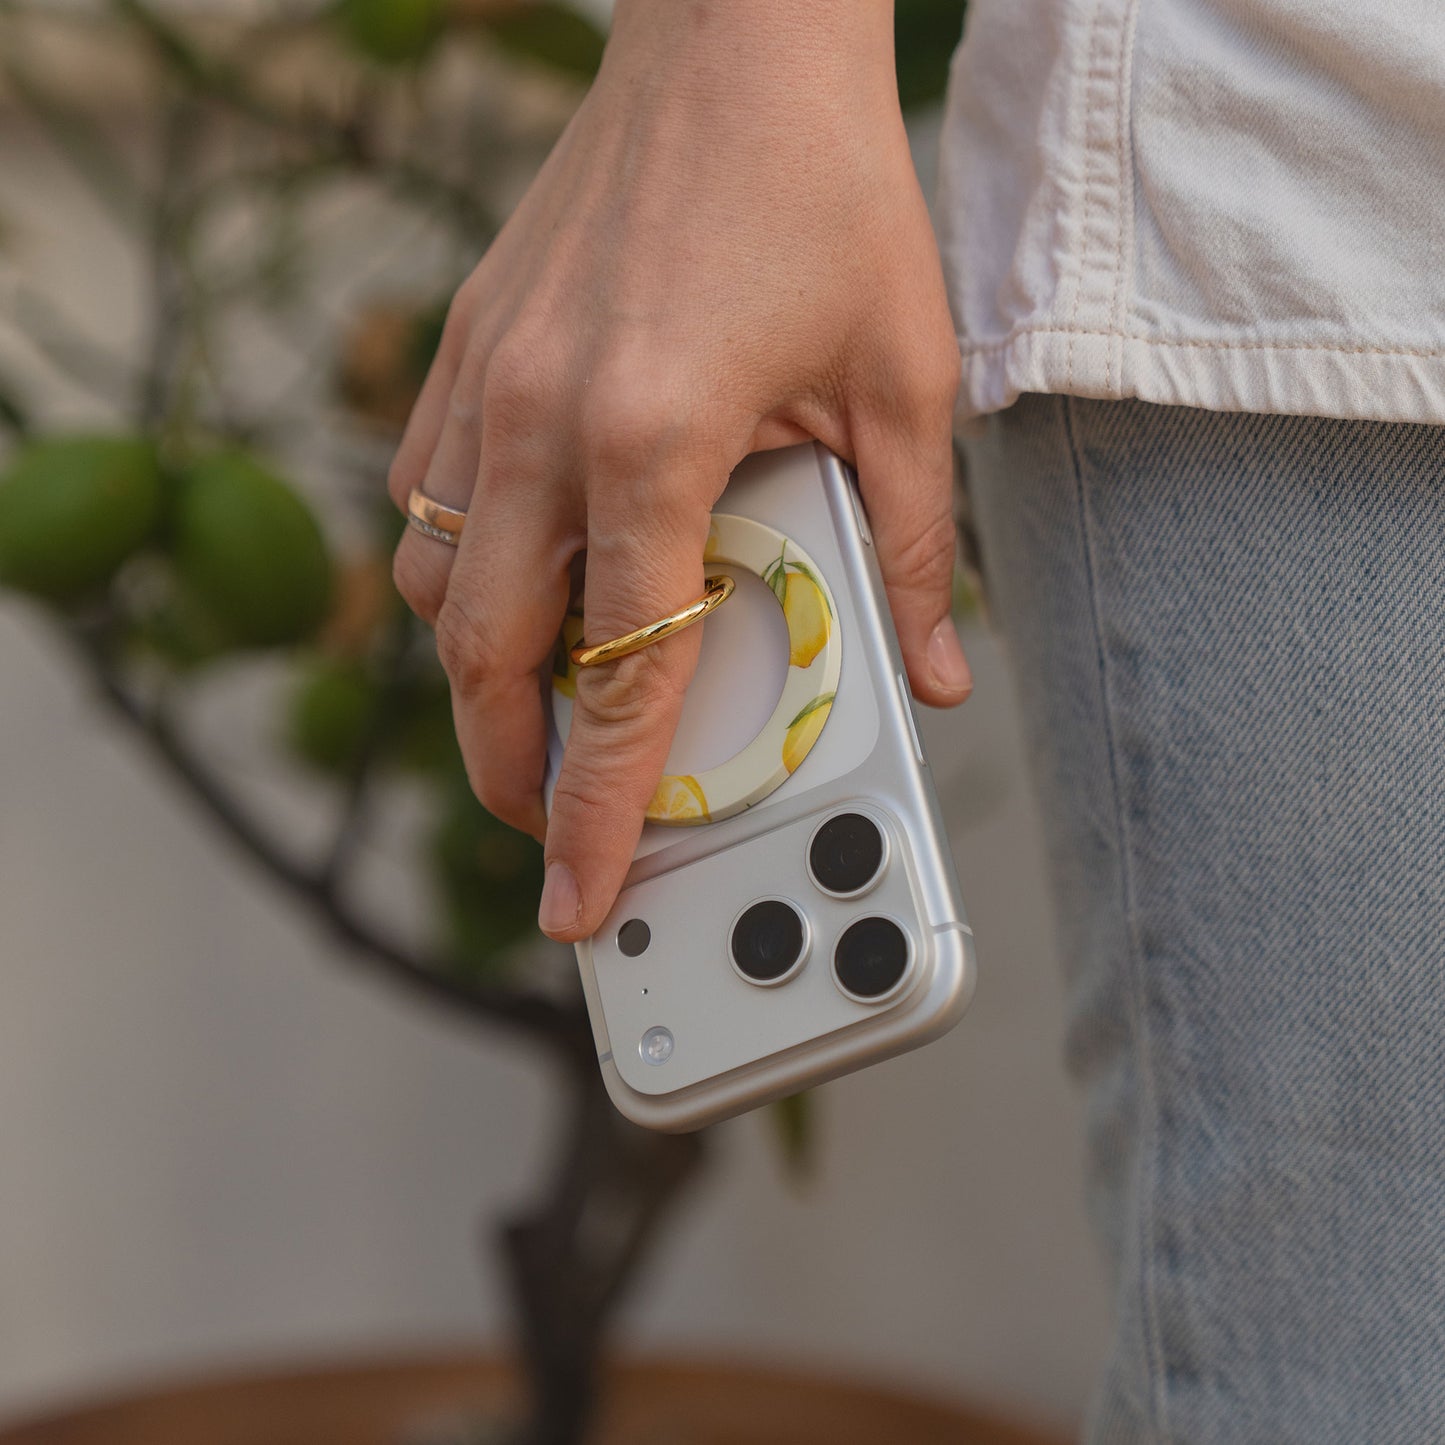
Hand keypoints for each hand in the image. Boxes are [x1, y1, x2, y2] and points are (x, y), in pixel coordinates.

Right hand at [389, 0, 970, 943]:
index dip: (601, 808)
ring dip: (477, 672)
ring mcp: (487, 380)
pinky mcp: (466, 346)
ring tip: (543, 709)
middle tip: (553, 820)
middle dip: (507, 769)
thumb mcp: (904, 380)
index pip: (616, 676)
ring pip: (430, 585)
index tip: (581, 892)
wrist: (735, 39)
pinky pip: (423, 499)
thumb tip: (934, 669)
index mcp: (652, 439)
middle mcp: (542, 420)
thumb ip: (915, 545)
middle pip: (481, 657)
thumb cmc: (826, 193)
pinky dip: (456, 571)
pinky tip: (520, 577)